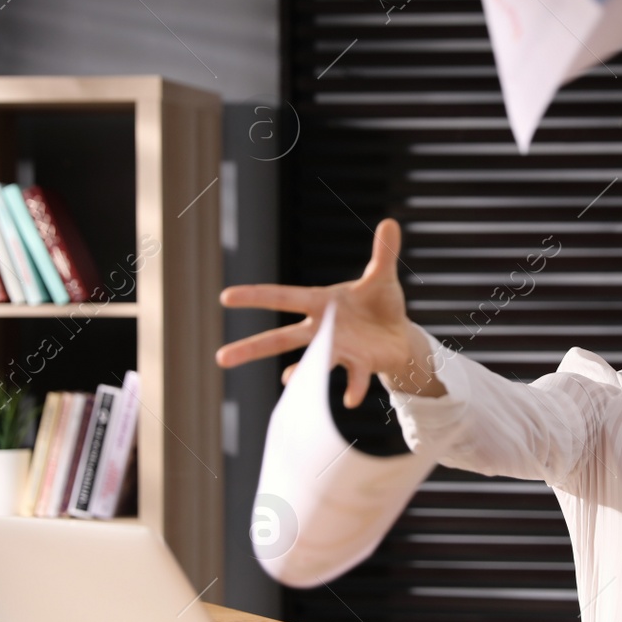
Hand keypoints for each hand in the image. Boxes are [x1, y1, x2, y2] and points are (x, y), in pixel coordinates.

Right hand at [214, 218, 433, 406]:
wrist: (400, 336)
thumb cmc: (381, 305)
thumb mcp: (382, 277)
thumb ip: (383, 252)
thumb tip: (390, 222)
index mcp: (321, 303)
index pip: (283, 297)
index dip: (256, 296)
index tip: (226, 297)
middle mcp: (323, 329)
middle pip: (283, 338)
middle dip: (253, 347)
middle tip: (221, 358)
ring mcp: (339, 349)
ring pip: (313, 362)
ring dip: (300, 372)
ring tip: (286, 381)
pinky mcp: (359, 363)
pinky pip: (354, 376)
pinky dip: (352, 386)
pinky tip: (350, 400)